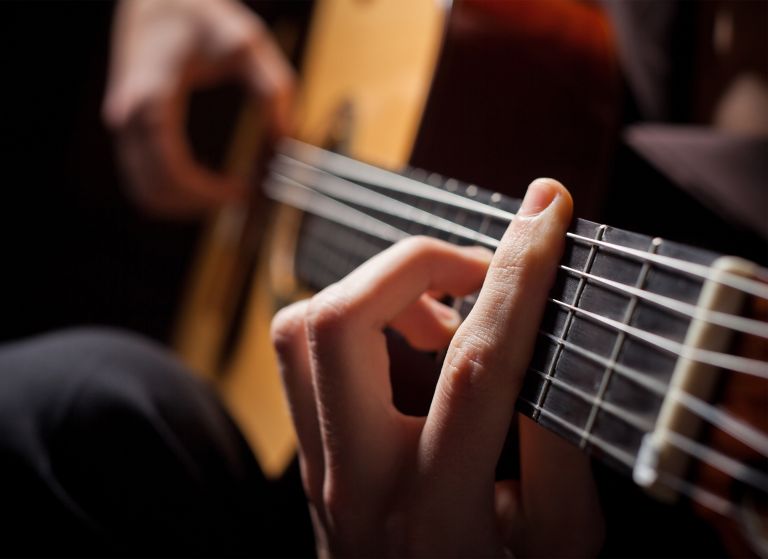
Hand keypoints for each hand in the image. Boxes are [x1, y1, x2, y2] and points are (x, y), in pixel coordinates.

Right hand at [103, 0, 293, 215]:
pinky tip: (206, 182)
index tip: (244, 193)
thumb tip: (286, 139)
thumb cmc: (197, 14)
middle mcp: (129, 116)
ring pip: (145, 193)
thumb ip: (272, 89)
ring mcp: (123, 126)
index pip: (173, 171)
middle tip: (242, 198)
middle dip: (201, 205)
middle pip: (155, 192)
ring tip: (227, 192)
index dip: (210, 194)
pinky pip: (143, 179)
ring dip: (186, 205)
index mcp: (153, 98)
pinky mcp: (128, 130)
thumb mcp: (247, 43)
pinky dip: (173, 192)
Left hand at [272, 179, 604, 556]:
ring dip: (377, 290)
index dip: (518, 277)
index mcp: (438, 511)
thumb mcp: (562, 544)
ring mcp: (319, 468)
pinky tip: (409, 344)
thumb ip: (558, 447)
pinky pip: (303, 355)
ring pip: (301, 328)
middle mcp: (358, 483)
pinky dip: (356, 318)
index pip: (475, 366)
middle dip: (415, 262)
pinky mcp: (309, 454)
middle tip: (480, 271)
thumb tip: (540, 339)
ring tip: (443, 314)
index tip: (546, 212)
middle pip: (340, 323)